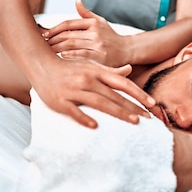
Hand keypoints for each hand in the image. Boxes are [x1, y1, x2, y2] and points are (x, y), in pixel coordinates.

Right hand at [30, 56, 152, 128]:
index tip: (151, 103)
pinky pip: (74, 111)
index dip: (138, 93)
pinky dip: (84, 118)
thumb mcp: (90, 65)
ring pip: (99, 103)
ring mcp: (73, 90)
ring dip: (117, 112)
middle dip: (132, 107)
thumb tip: (129, 70)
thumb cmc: (68, 66)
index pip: (121, 83)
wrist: (40, 64)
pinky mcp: (60, 101)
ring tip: (132, 121)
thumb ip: (110, 70)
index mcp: (95, 71)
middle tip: (147, 118)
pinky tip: (95, 126)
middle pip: (114, 95)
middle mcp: (87, 80)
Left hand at [43, 0, 130, 66]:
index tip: (44, 34)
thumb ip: (87, 13)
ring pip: (72, 45)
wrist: (128, 50)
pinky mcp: (101, 57)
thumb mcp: (101, 22)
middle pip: (68, 35)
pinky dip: (69, 56)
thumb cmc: (111, 36)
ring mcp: (98, 44)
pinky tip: (61, 57)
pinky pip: (81, 55)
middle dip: (53, 40)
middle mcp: (95, 32)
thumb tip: (77, 1)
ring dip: (57, 48)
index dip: (54, 28)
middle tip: (41, 44)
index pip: (69, 24)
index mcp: (93, 23)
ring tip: (47, 52)